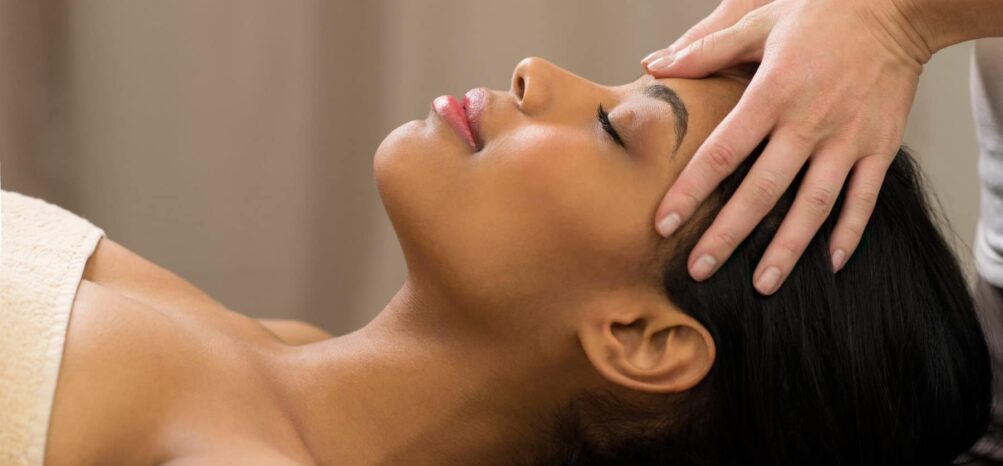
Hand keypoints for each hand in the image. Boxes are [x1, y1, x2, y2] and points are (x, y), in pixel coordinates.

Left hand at [641, 0, 930, 294]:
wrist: (896, 7)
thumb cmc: (821, 14)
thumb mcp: (759, 21)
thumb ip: (705, 50)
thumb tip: (653, 66)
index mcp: (772, 93)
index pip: (721, 153)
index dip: (690, 192)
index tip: (664, 224)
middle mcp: (809, 122)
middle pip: (762, 191)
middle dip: (727, 235)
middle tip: (699, 270)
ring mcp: (848, 139)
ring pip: (814, 205)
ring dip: (788, 248)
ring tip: (763, 284)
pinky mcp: (881, 146)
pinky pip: (865, 198)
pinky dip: (850, 232)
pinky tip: (831, 263)